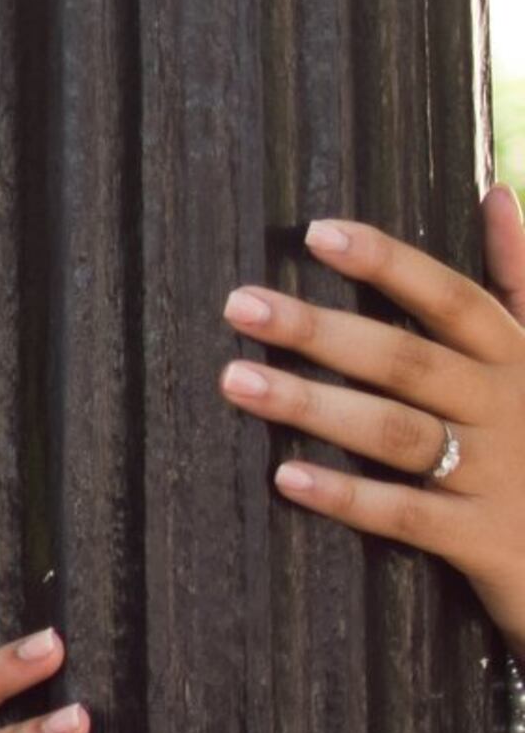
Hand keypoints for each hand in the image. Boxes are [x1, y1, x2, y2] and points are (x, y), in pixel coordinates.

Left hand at [218, 190, 524, 644]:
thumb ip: (521, 279)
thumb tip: (496, 193)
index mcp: (519, 358)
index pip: (452, 297)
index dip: (389, 263)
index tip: (316, 233)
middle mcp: (507, 407)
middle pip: (407, 360)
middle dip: (322, 330)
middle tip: (239, 305)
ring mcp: (498, 475)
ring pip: (395, 432)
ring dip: (314, 405)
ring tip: (236, 381)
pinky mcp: (483, 539)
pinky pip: (406, 515)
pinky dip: (348, 496)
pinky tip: (286, 476)